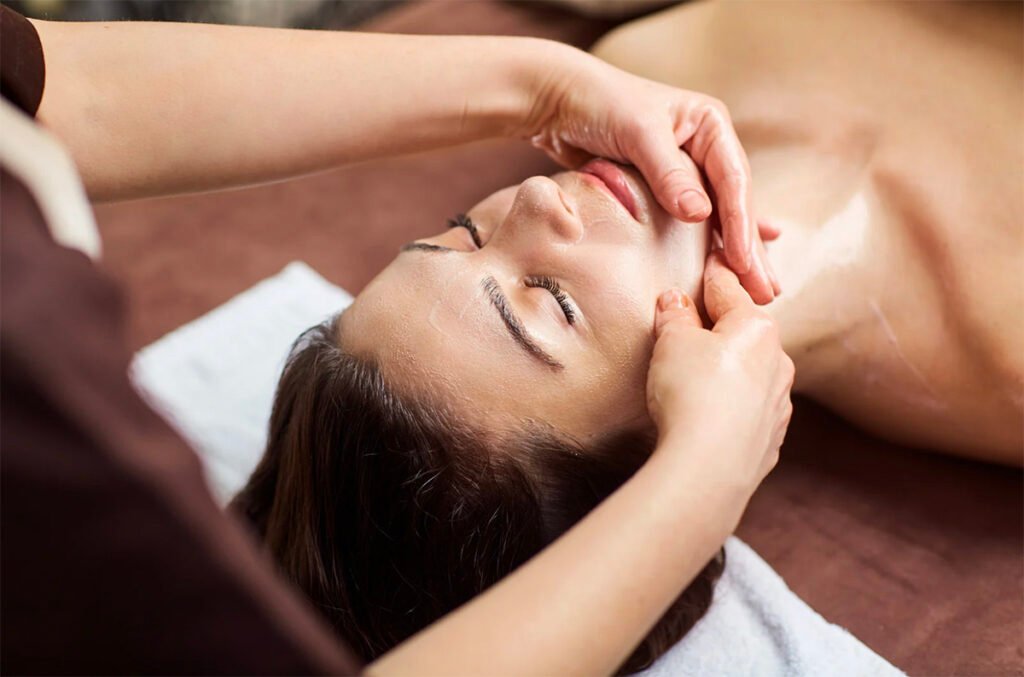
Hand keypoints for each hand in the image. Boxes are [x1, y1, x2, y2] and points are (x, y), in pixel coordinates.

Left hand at [523, 47, 779, 302]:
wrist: (558, 101)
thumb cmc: (598, 104)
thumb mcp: (637, 132)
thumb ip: (669, 173)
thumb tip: (701, 215)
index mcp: (710, 125)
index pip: (733, 181)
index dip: (741, 225)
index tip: (744, 264)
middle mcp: (706, 147)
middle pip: (735, 204)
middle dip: (750, 249)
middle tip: (766, 292)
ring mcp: (688, 169)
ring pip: (719, 217)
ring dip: (736, 254)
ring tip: (759, 292)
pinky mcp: (664, 188)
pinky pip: (695, 222)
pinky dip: (714, 242)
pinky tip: (737, 262)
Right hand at [645, 252, 793, 499]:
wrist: (708, 465)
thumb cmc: (692, 393)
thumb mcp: (672, 342)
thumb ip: (676, 316)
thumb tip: (676, 300)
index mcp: (756, 327)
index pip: (727, 289)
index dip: (714, 271)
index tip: (713, 255)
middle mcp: (778, 360)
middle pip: (743, 331)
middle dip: (719, 326)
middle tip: (691, 324)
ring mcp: (779, 402)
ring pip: (751, 372)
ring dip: (729, 368)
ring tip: (697, 377)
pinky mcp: (771, 437)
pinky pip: (750, 409)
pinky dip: (732, 405)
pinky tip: (711, 415)